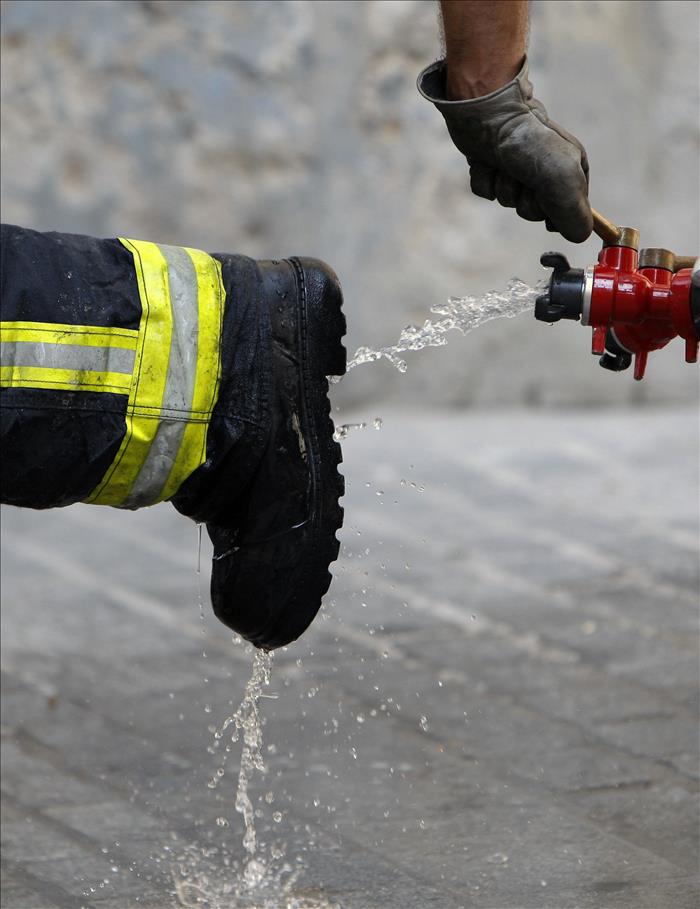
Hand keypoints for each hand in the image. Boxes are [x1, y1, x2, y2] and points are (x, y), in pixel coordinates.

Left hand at [418, 59, 592, 243]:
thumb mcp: (561, 179)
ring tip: (505, 163)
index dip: (556, 212)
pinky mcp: (493, 165)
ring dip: (504, 188)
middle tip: (524, 176)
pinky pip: (487, 192)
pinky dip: (485, 180)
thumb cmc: (529, 140)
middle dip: (526, 200)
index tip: (547, 199)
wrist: (486, 110)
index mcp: (572, 169)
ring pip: (509, 202)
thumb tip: (579, 235)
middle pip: (536, 213)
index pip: (571, 213)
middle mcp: (548, 170)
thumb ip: (574, 213)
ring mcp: (519, 168)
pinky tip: (488, 160)